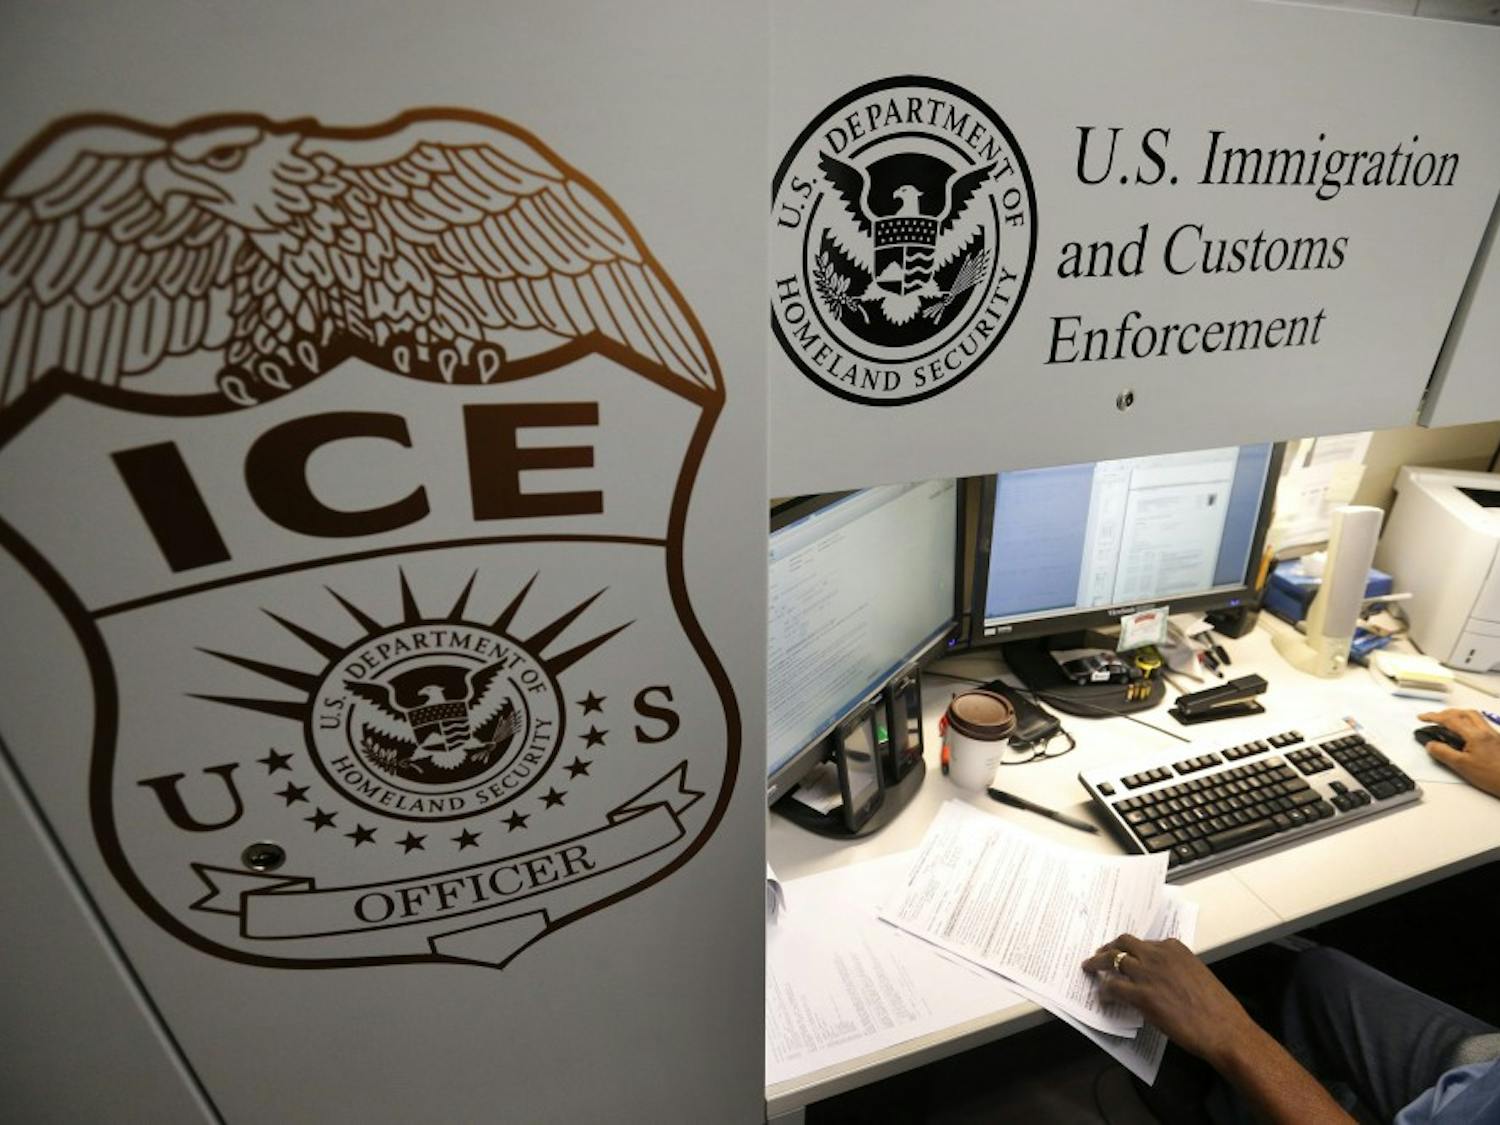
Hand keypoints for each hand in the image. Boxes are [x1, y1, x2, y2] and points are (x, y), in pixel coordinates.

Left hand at [1082, 934, 1259, 1066]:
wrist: (1224, 1029)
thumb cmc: (1217, 1008)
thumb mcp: (1196, 976)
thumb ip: (1176, 970)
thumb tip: (1160, 978)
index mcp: (1175, 948)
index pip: (1144, 942)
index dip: (1130, 948)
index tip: (1124, 951)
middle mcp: (1158, 955)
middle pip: (1123, 943)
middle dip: (1108, 947)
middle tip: (1100, 954)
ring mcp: (1148, 973)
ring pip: (1112, 959)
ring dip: (1097, 963)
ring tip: (1090, 967)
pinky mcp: (1141, 995)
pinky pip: (1113, 987)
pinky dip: (1105, 990)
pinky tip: (1103, 996)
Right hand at [1417, 709, 1499, 797]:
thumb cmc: (1493, 776)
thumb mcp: (1462, 766)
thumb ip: (1444, 753)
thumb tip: (1431, 745)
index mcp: (1475, 735)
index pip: (1450, 720)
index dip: (1433, 717)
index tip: (1422, 718)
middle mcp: (1486, 731)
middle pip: (1463, 713)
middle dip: (1446, 713)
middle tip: (1434, 718)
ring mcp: (1493, 735)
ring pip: (1474, 716)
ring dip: (1458, 715)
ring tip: (1448, 721)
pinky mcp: (1497, 740)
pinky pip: (1480, 724)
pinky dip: (1468, 722)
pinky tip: (1465, 731)